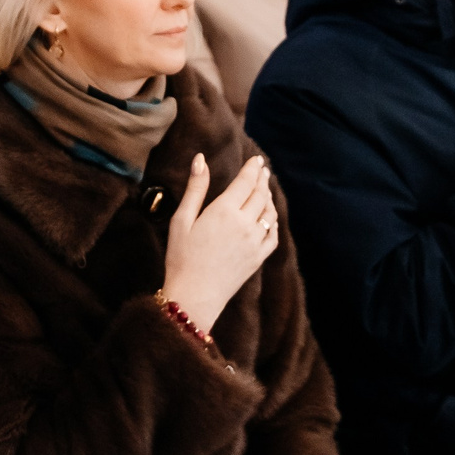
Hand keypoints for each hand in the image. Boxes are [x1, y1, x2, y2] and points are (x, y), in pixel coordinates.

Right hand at [159, 152, 279, 335]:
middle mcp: (245, 224)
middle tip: (262, 170)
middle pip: (260, 194)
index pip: (246, 182)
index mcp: (224, 211)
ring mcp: (255, 241)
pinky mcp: (258, 257)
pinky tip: (268, 217)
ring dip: (268, 197)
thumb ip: (195, 188)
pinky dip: (272, 221)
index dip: (252, 168)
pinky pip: (272, 234)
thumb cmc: (181, 257)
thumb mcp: (182, 220)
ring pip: (269, 212)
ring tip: (264, 189)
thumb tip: (200, 159)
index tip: (256, 159)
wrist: (194, 295)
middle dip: (261, 179)